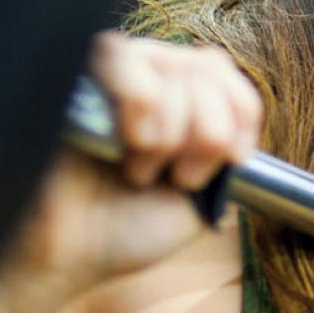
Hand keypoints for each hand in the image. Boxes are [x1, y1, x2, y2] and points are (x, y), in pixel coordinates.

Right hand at [0, 31, 263, 312]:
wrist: (69, 256)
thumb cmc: (128, 228)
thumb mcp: (205, 198)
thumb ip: (230, 155)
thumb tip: (241, 122)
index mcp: (184, 103)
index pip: (230, 76)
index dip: (243, 115)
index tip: (232, 161)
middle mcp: (151, 79)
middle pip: (208, 68)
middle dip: (209, 133)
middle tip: (178, 176)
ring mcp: (114, 73)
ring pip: (174, 65)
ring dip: (172, 131)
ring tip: (141, 168)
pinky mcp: (77, 74)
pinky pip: (124, 56)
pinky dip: (142, 106)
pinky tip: (127, 147)